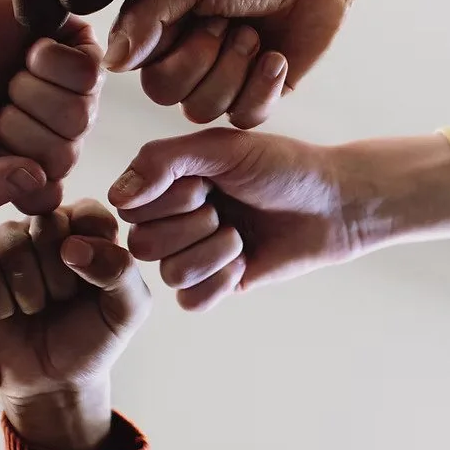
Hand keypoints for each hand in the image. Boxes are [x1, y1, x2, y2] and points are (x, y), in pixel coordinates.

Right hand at [0, 0, 102, 214]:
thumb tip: (34, 178)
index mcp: (31, 169)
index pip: (44, 196)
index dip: (11, 171)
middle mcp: (63, 141)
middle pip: (63, 158)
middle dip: (16, 127)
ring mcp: (81, 101)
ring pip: (77, 116)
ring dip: (30, 91)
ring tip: (11, 77)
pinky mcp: (89, 60)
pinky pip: (86, 74)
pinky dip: (47, 59)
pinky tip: (30, 51)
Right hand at [0, 200, 149, 449]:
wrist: (50, 379)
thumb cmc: (92, 338)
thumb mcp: (127, 310)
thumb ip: (121, 270)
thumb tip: (72, 245)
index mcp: (89, 228)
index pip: (89, 212)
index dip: (91, 253)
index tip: (92, 286)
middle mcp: (47, 227)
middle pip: (46, 223)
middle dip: (58, 275)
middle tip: (61, 301)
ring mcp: (8, 242)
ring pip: (11, 240)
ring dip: (28, 288)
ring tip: (36, 309)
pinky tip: (8, 314)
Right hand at [104, 0, 335, 126]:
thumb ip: (147, 17)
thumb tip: (111, 64)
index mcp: (161, 31)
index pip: (145, 73)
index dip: (177, 51)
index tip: (205, 12)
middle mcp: (184, 61)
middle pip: (170, 97)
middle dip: (206, 58)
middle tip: (232, 22)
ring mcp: (221, 82)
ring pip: (206, 111)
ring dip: (236, 68)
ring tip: (255, 34)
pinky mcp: (258, 95)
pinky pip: (244, 118)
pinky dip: (263, 87)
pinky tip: (277, 57)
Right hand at [109, 130, 449, 310]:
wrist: (333, 203)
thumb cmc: (282, 167)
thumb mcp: (223, 149)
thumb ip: (163, 161)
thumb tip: (116, 198)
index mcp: (167, 184)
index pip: (130, 206)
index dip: (170, 198)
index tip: (208, 181)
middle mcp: (172, 220)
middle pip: (143, 244)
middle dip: (193, 225)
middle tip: (227, 208)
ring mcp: (193, 255)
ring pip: (169, 273)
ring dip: (213, 252)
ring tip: (241, 234)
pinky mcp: (216, 286)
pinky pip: (191, 301)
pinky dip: (219, 281)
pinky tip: (243, 262)